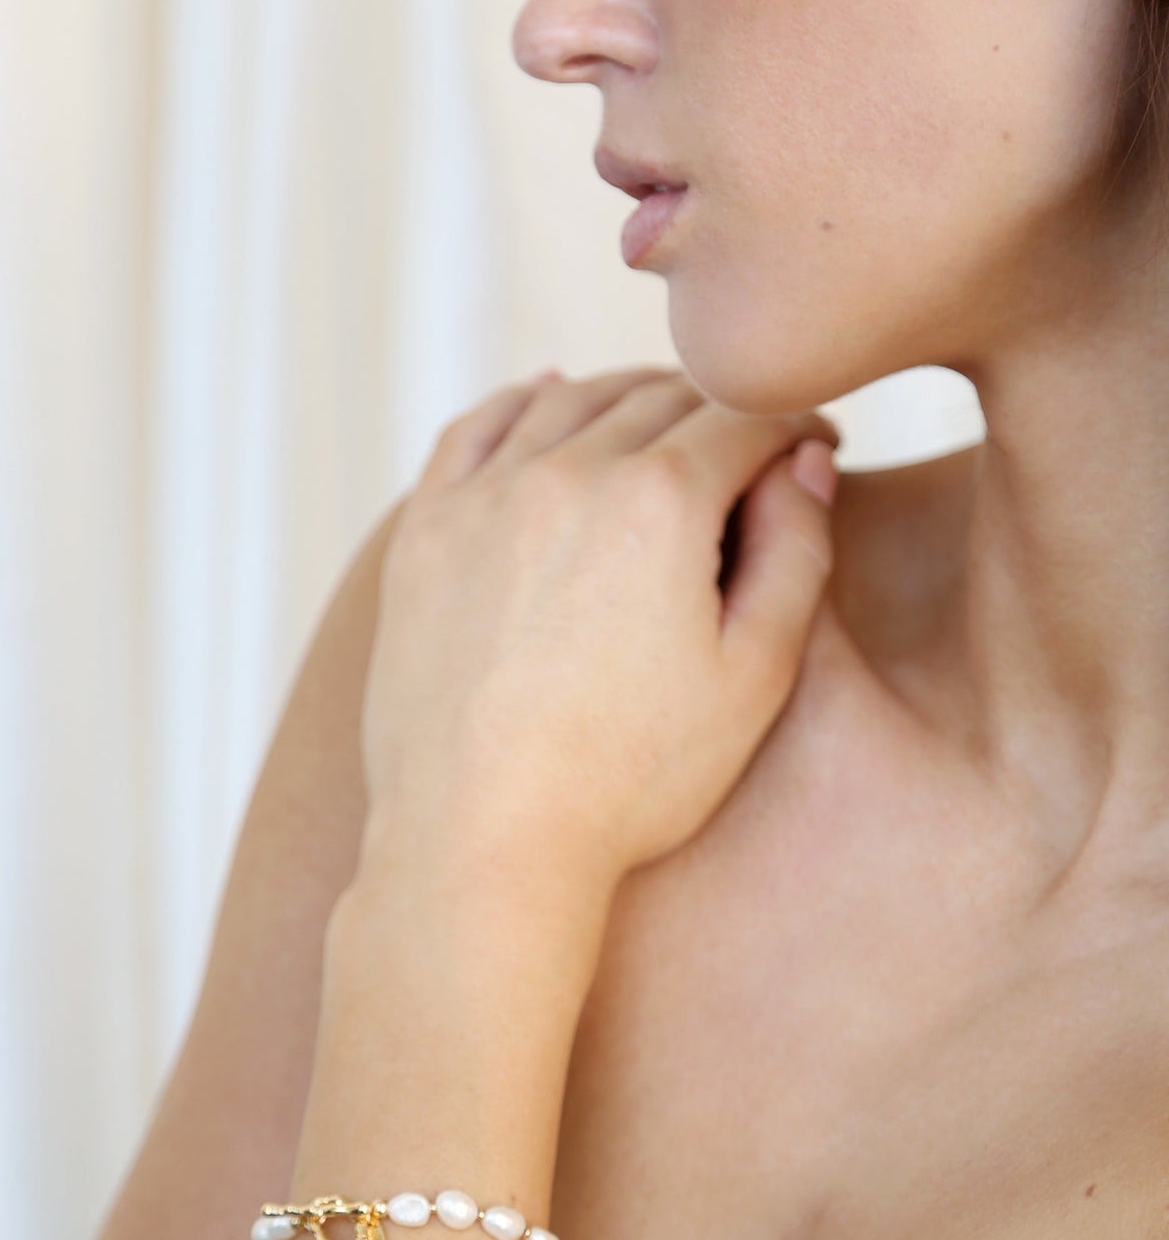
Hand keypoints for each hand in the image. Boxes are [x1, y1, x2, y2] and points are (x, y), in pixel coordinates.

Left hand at [358, 366, 841, 904]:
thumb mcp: (753, 678)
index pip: (747, 418)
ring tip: (665, 425)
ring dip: (630, 400)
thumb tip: (806, 459)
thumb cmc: (628, 779)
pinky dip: (524, 403)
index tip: (816, 446)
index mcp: (660, 501)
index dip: (795, 426)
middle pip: (661, 401)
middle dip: (719, 412)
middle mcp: (566, 473)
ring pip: (571, 402)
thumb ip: (797, 552)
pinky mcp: (423, 534)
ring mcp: (483, 497)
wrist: (480, 841)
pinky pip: (477, 430)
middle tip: (750, 447)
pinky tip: (549, 398)